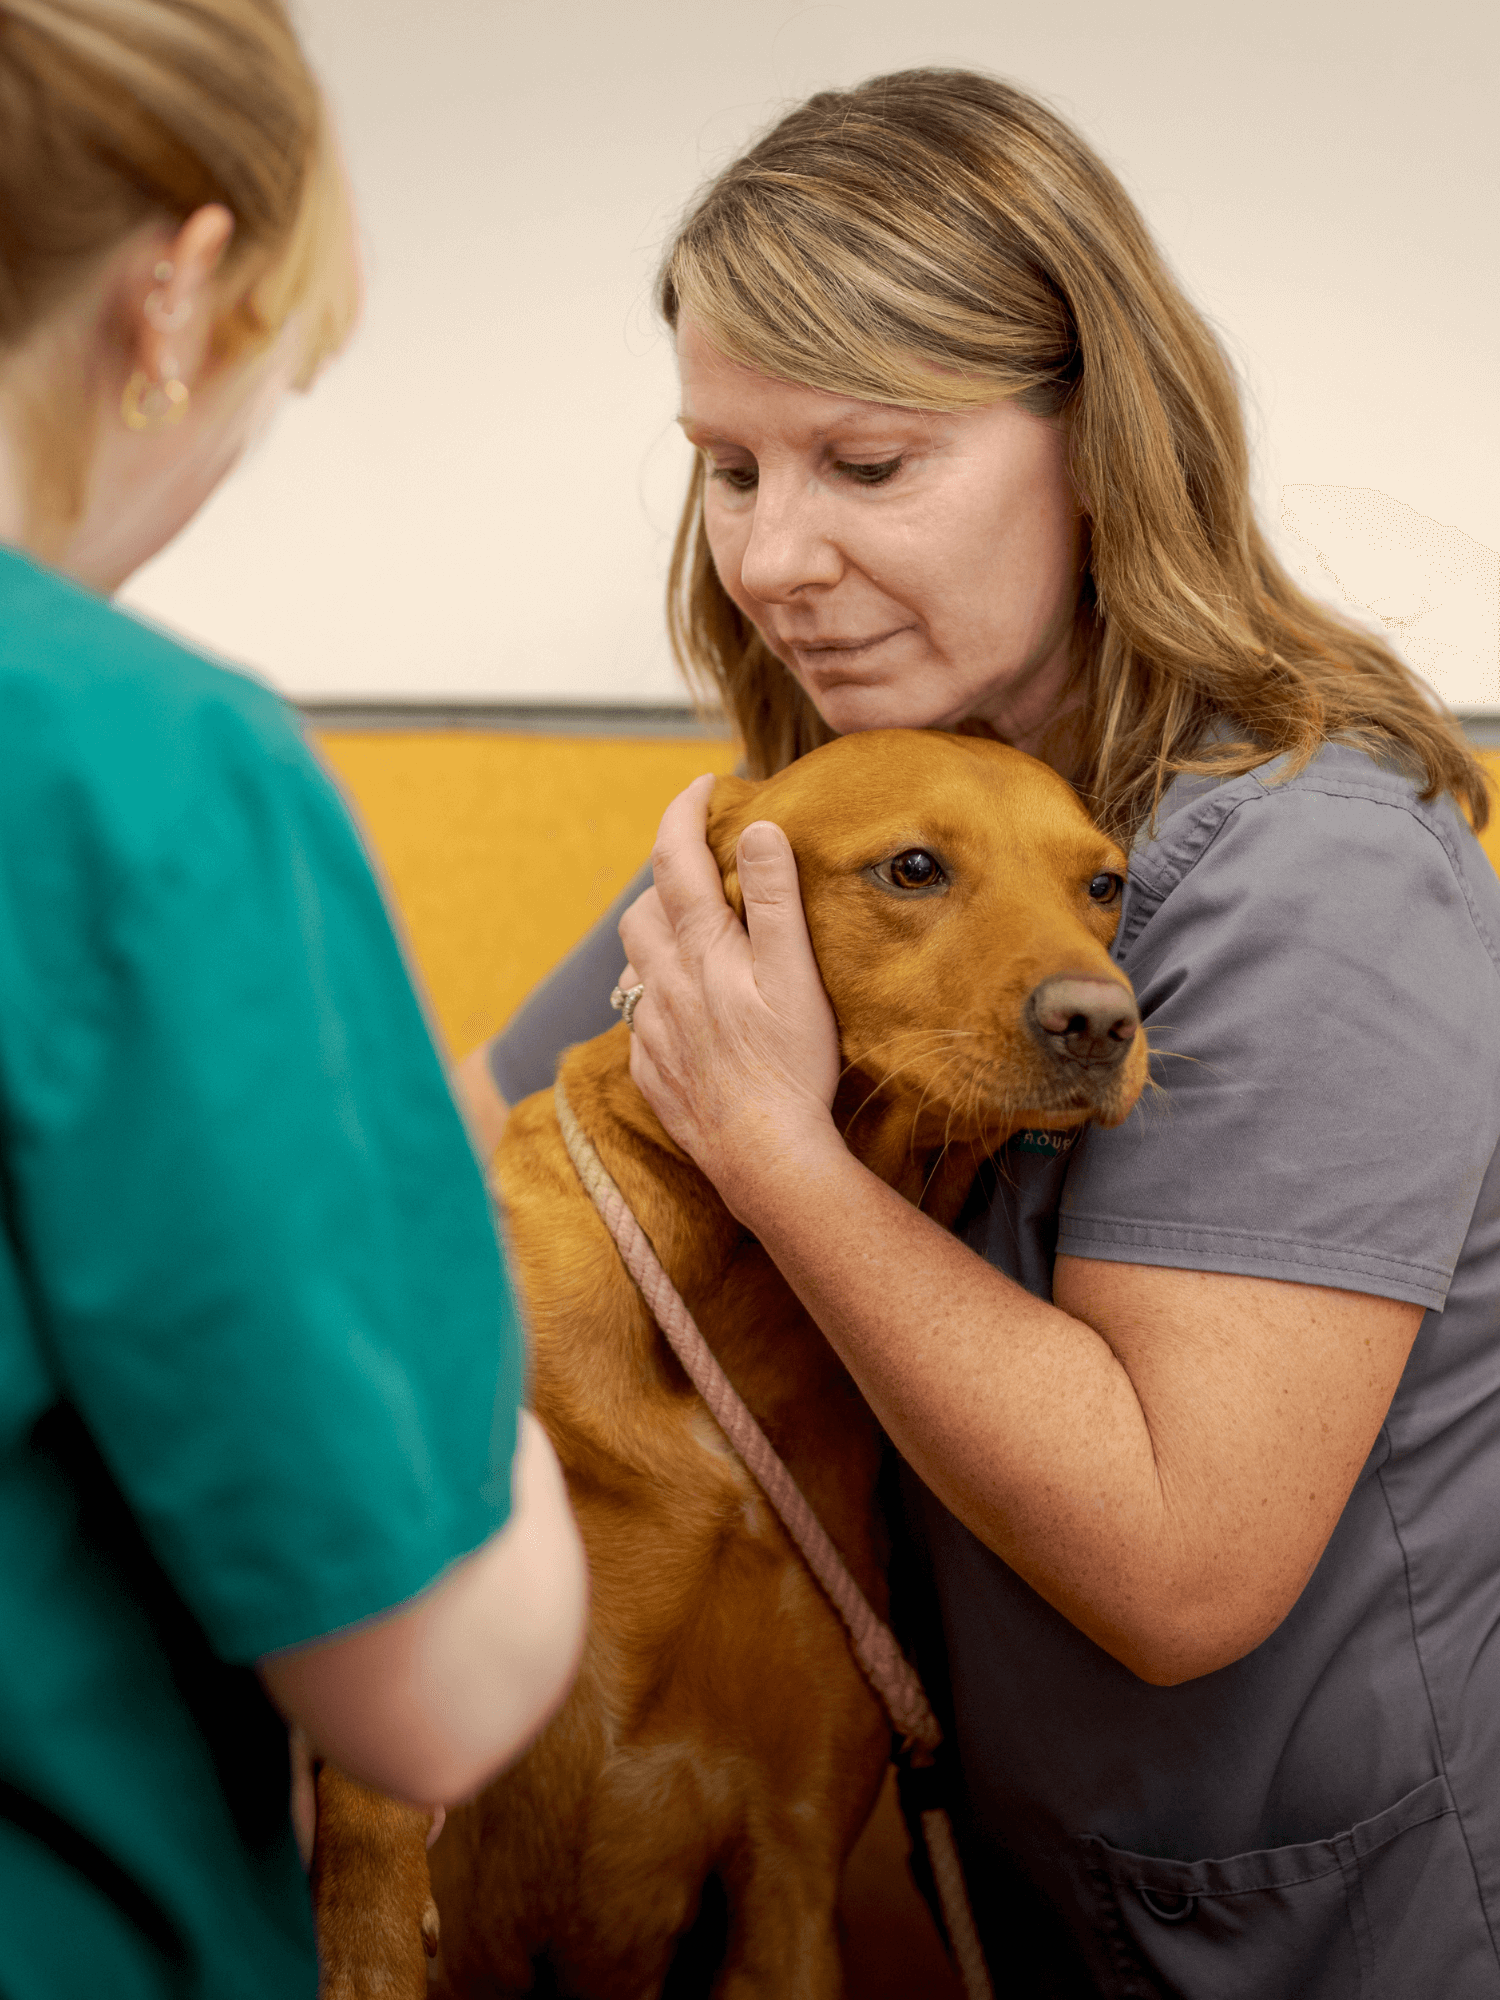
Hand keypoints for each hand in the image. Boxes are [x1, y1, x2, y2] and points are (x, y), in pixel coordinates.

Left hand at [617, 774, 840, 1213]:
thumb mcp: (795, 972)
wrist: (763, 1156)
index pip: (675, 856)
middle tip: (704, 871)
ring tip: (694, 938)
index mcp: (699, 948)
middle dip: (667, 878)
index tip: (704, 786)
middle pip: (644, 907)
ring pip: (635, 963)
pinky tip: (689, 1011)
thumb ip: (773, 898)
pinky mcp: (651, 1071)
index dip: (684, 811)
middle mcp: (662, 982)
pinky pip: (640, 1018)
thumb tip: (756, 828)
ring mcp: (650, 1029)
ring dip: (657, 937)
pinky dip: (660, 997)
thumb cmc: (791, 1064)